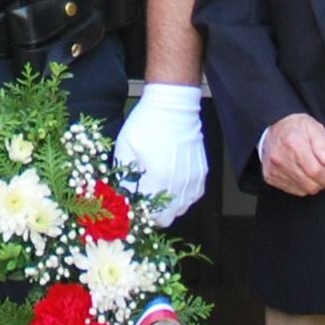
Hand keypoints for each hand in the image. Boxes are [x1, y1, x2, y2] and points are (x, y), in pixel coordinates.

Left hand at [113, 83, 208, 221]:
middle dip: (154, 214)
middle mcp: (179, 183)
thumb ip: (123, 176)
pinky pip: (193, 196)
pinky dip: (183, 196)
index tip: (134, 207)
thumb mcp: (125, 148)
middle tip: (144, 201)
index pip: (151, 216)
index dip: (141, 215)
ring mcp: (193, 179)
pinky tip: (172, 183)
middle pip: (168, 218)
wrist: (173, 106)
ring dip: (169, 206)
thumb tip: (122, 195)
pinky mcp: (201, 173)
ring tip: (158, 190)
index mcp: (158, 179)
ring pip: (182, 209)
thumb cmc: (146, 123)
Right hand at [256, 114, 324, 197]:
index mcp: (293, 143)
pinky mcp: (270, 177)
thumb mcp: (313, 127)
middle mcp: (280, 158)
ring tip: (314, 173)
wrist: (272, 130)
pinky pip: (293, 190)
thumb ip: (322, 143)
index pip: (315, 171)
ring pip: (303, 189)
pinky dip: (302, 185)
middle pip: (309, 184)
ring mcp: (274, 169)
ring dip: (313, 185)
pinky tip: (303, 174)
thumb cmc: (295, 128)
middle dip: (323, 183)